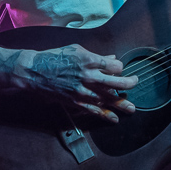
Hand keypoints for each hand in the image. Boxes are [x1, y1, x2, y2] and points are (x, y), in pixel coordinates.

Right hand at [20, 44, 137, 122]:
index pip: (115, 66)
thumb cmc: (55, 57)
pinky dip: (105, 115)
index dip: (119, 67)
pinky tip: (114, 118)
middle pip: (116, 83)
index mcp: (89, 60)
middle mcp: (88, 75)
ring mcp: (82, 90)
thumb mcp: (76, 50)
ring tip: (131, 108)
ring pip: (107, 99)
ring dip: (120, 104)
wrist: (34, 71)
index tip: (119, 68)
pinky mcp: (75, 100)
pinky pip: (93, 109)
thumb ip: (97, 57)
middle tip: (135, 82)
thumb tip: (113, 59)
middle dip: (129, 84)